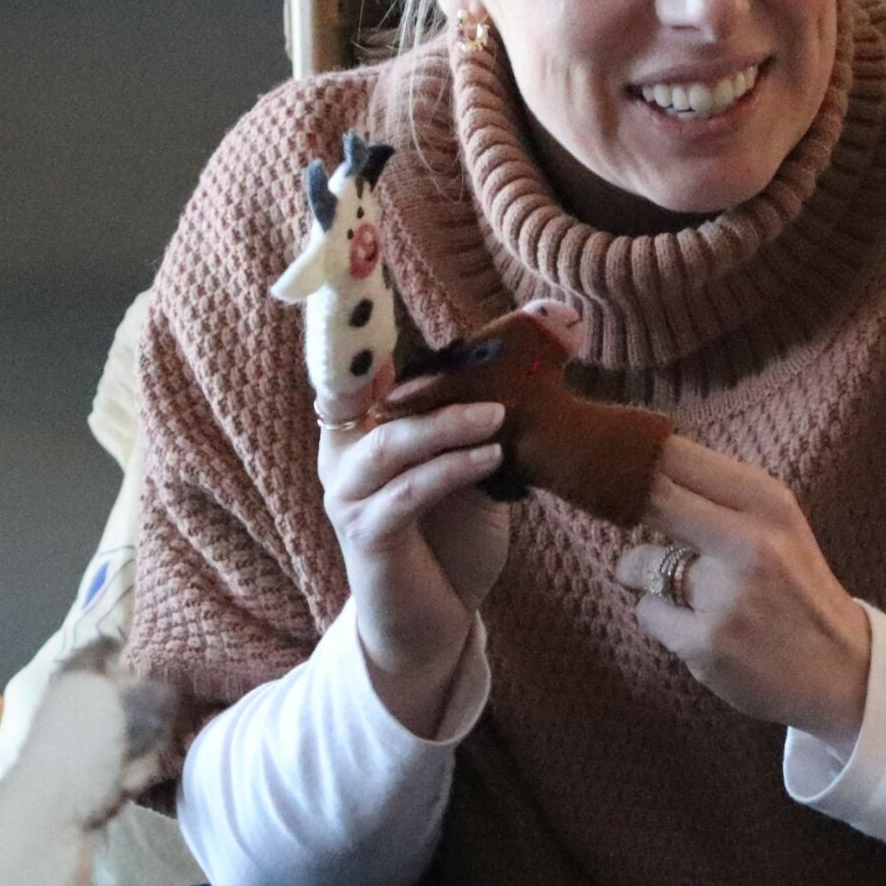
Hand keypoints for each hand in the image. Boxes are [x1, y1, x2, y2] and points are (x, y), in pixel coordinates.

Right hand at [317, 302, 584, 736]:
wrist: (435, 625)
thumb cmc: (451, 540)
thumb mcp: (471, 467)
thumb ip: (480, 416)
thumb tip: (543, 341)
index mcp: (360, 428)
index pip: (358, 363)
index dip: (359, 319)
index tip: (370, 260)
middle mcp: (342, 455)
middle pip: (373, 395)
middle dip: (433, 376)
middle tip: (495, 364)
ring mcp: (347, 497)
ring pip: (393, 443)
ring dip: (449, 425)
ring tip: (501, 419)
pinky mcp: (366, 537)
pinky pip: (407, 493)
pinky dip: (450, 471)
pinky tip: (491, 461)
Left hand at [618, 437, 871, 745]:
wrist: (842, 671)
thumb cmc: (797, 589)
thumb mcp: (777, 527)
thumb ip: (718, 495)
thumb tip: (640, 462)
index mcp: (768, 503)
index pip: (679, 457)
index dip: (636, 457)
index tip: (619, 465)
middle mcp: (749, 541)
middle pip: (651, 497)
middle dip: (625, 504)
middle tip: (621, 512)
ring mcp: (726, 596)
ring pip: (638, 561)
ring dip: (646, 574)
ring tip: (684, 590)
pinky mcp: (706, 643)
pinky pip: (646, 612)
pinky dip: (660, 618)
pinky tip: (695, 625)